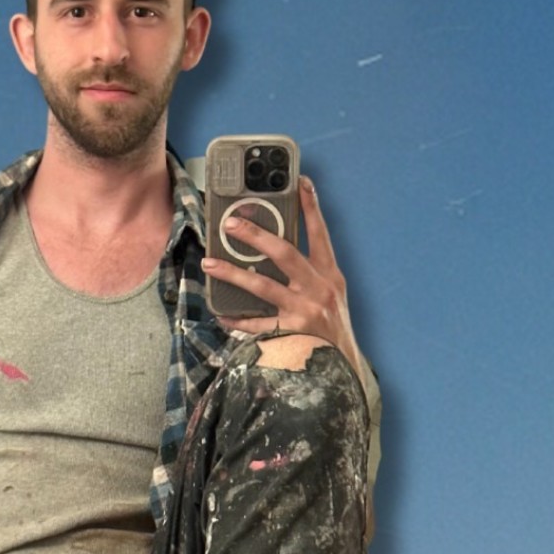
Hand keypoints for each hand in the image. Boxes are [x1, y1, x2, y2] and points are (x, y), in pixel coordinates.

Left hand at [201, 175, 365, 377]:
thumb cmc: (333, 329)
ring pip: (263, 286)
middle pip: (285, 253)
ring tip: (209, 263)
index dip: (311, 208)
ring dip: (233, 273)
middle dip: (256, 235)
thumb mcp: (331, 296)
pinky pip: (257, 324)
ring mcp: (304, 312)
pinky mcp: (291, 335)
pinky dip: (237, 320)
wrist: (344, 370)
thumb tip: (275, 251)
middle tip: (230, 224)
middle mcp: (319, 290)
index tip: (301, 182)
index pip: (321, 235)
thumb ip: (311, 274)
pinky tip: (221, 315)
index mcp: (330, 276)